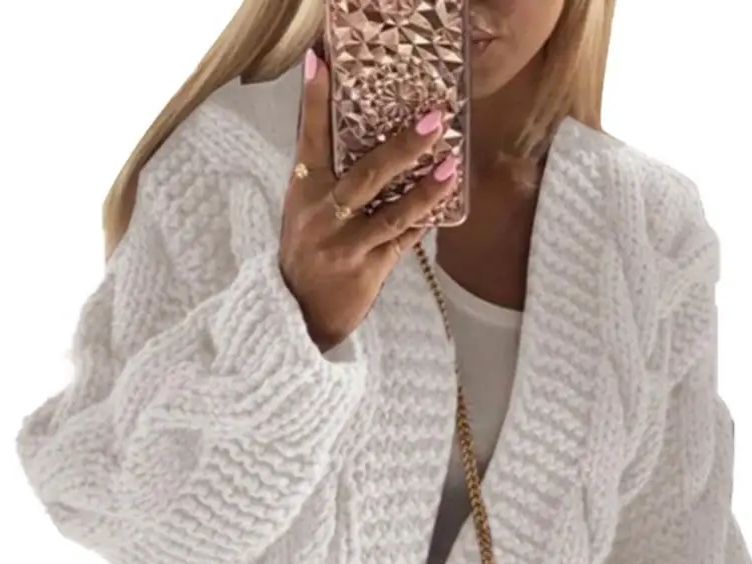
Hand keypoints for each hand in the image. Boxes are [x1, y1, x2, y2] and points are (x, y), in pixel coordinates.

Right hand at [279, 49, 459, 350]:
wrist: (298, 313)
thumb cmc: (306, 252)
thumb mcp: (302, 208)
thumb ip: (322, 172)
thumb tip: (342, 124)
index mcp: (304, 193)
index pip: (309, 139)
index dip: (316, 101)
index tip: (321, 62)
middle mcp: (324, 216)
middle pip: (366, 176)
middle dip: (401, 147)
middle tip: (432, 120)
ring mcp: (347, 246)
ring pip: (392, 214)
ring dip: (426, 190)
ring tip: (453, 166)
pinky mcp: (367, 271)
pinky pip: (402, 243)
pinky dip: (422, 223)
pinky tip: (444, 204)